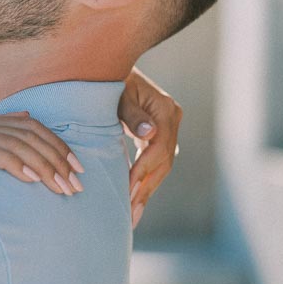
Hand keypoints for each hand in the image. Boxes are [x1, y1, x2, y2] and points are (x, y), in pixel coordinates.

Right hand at [0, 111, 84, 195]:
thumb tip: (26, 124)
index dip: (58, 144)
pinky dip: (16, 165)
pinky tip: (31, 179)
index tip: (77, 168)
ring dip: (43, 166)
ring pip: (16, 144)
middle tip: (77, 185)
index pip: (32, 126)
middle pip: (30, 135)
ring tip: (61, 187)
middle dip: (58, 159)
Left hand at [118, 68, 182, 227]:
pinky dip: (144, 182)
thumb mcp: (118, 94)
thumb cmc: (110, 80)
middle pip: (163, 162)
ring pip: (161, 167)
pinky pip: (155, 163)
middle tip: (130, 213)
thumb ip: (132, 114)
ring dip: (146, 192)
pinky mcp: (159, 135)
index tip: (128, 189)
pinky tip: (134, 202)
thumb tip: (149, 134)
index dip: (144, 170)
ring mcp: (168, 128)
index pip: (159, 148)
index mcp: (166, 110)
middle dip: (146, 189)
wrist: (111, 66)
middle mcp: (172, 120)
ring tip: (131, 217)